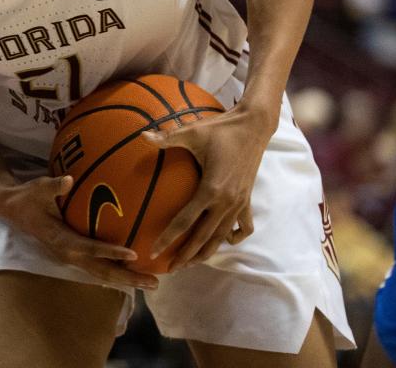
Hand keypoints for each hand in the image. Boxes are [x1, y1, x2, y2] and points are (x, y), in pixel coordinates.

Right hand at [0, 174, 159, 289]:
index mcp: (61, 239)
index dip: (111, 251)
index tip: (133, 254)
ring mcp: (71, 256)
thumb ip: (54, 185)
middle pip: (101, 271)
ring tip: (151, 282)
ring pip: (102, 273)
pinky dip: (117, 271)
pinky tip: (133, 271)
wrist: (14, 209)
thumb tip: (68, 179)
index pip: (89, 248)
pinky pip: (98, 267)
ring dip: (126, 279)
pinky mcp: (74, 254)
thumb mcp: (39, 187)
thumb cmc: (29, 196)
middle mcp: (68, 253)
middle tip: (154, 282)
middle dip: (128, 278)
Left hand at [145, 107, 272, 269]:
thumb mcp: (192, 132)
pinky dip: (233, 238)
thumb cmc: (221, 129)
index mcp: (210, 190)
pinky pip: (243, 228)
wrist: (253, 126)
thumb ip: (167, 138)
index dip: (167, 239)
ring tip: (190, 263)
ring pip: (222, 238)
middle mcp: (226, 203)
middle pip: (203, 238)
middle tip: (169, 269)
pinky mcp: (247, 201)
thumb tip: (142, 136)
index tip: (154, 253)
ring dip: (206, 252)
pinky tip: (224, 240)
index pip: (184, 222)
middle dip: (185, 256)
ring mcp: (239, 204)